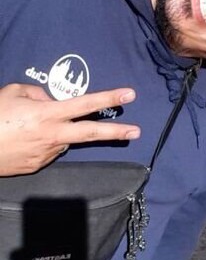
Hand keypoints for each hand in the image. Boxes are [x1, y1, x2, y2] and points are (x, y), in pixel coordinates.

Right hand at [0, 84, 140, 176]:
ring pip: (65, 139)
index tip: (130, 94)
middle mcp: (52, 135)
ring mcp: (45, 153)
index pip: (86, 104)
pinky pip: (49, 150)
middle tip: (137, 132)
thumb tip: (50, 99)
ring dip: (60, 132)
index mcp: (48, 113)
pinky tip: (26, 139)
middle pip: (91, 133)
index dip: (109, 98)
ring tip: (29, 127)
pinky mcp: (36, 167)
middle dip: (116, 132)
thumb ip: (38, 93)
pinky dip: (45, 141)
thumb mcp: (13, 92)